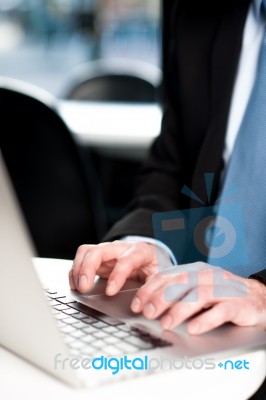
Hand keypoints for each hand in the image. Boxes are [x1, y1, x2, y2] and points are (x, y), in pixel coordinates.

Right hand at [69, 241, 171, 295]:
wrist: (154, 259)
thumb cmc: (156, 269)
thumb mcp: (161, 278)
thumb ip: (154, 289)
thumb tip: (143, 305)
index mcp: (140, 251)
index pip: (126, 259)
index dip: (117, 275)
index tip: (110, 292)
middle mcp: (121, 248)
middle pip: (100, 251)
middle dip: (88, 268)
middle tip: (84, 287)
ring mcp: (108, 252)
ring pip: (87, 251)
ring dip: (79, 269)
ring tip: (78, 287)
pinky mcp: (99, 258)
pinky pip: (82, 259)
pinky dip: (75, 271)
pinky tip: (76, 284)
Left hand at [130, 262, 265, 334]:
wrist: (258, 297)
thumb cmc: (221, 294)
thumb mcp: (196, 288)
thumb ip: (176, 292)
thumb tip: (148, 303)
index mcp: (193, 271)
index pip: (167, 276)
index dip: (149, 290)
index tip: (137, 304)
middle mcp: (207, 276)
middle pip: (180, 284)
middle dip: (160, 298)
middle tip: (147, 313)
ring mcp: (223, 288)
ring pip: (199, 295)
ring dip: (179, 309)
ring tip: (166, 323)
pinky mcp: (238, 303)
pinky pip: (221, 310)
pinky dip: (206, 320)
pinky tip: (193, 328)